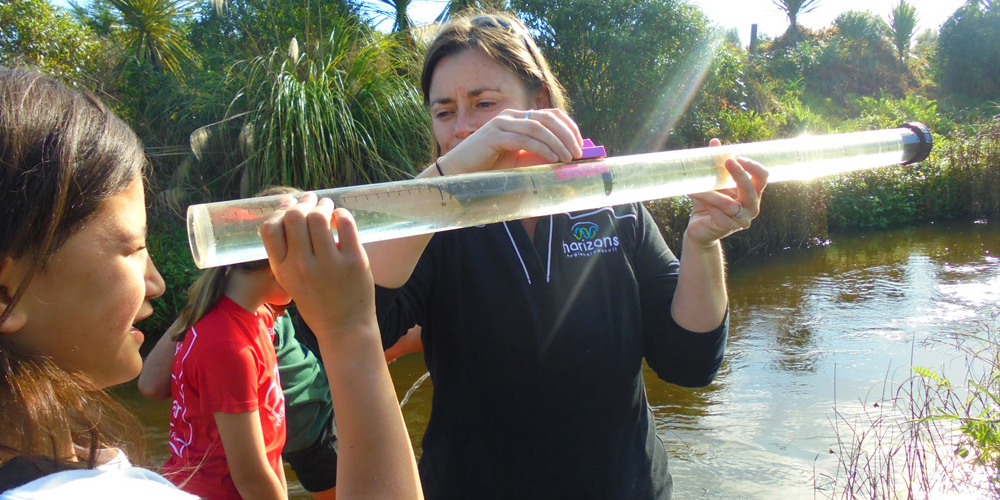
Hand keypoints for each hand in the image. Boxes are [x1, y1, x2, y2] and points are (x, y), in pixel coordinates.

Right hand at [261, 192, 375, 338]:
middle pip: (294, 217)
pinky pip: (346, 224)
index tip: (290, 205)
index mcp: (282, 270)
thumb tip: (290, 210)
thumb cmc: (316, 300)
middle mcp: (302, 266)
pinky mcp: (354, 261)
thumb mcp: (290, 280)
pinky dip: (342, 214)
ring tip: (327, 205)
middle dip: (303, 202)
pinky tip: (341, 217)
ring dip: (323, 205)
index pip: (270, 228)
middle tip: (312, 200)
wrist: (344, 327)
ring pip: (319, 217)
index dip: (279, 211)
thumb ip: (286, 252)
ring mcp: (329, 264)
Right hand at [439, 107, 583, 173]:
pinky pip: (524, 139)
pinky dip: (542, 148)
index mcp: (517, 118)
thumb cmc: (488, 168)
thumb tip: (564, 158)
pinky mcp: (494, 136)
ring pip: (538, 128)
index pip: (550, 114)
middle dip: (567, 134)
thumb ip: (536, 153)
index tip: (580, 143)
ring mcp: (501, 124)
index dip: (569, 126)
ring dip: (557, 143)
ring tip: (567, 158)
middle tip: (577, 152)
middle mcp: (510, 116)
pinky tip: (552, 158)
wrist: (459, 173)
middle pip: (547, 118)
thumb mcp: (518, 158)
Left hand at [685, 138, 768, 246]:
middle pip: (750, 189)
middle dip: (739, 175)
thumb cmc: (710, 203)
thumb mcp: (714, 182)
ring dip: (712, 191)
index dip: (754, 167)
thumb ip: (716, 164)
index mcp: (753, 192)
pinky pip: (717, 212)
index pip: (762, 177)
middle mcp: (752, 206)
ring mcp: (742, 219)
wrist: (699, 228)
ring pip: (728, 203)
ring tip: (695, 183)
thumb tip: (714, 142)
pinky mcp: (728, 227)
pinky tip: (692, 193)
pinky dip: (705, 201)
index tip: (738, 156)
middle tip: (728, 161)